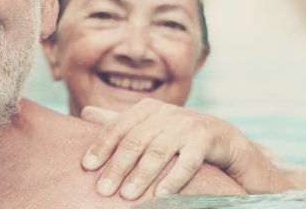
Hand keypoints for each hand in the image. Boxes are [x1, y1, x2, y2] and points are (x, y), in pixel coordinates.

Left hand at [79, 98, 289, 199]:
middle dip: (118, 167)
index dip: (101, 146)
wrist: (221, 136)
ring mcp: (187, 126)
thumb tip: (84, 113)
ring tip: (127, 196)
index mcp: (147, 109)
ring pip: (158, 152)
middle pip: (135, 141)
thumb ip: (119, 121)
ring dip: (141, 176)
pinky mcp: (205, 140)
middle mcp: (165, 114)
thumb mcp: (148, 124)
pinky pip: (187, 162)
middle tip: (103, 190)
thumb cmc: (175, 133)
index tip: (87, 167)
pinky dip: (173, 179)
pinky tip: (160, 194)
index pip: (118, 127)